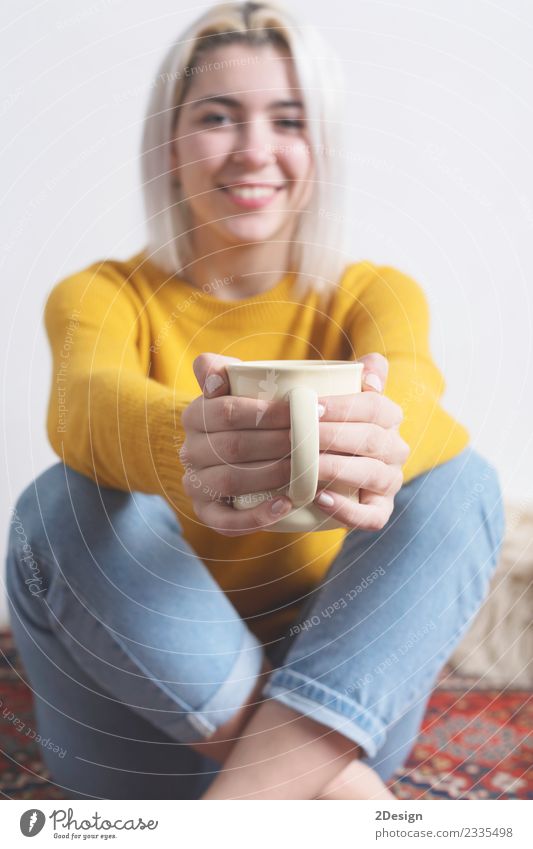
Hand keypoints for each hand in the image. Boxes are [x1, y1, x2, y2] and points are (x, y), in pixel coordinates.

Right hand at [179, 353, 293, 536]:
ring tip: (303, 470)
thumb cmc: (250, 414)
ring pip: (229, 480)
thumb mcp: (236, 386)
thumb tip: (218, 377)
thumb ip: (222, 369)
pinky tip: (285, 505)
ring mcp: (196, 483)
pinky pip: (226, 521)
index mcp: (195, 415)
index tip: (300, 411)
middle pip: (232, 446)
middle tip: (311, 441)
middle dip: (276, 443)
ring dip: (270, 475)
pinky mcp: (207, 512)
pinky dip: (257, 516)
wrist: (242, 453)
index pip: (226, 411)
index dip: (265, 412)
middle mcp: (190, 450)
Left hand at [313, 353, 410, 530]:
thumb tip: (371, 373)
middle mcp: (395, 450)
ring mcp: (389, 482)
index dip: (345, 406)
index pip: (376, 407)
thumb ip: (360, 375)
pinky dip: (347, 510)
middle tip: (300, 436)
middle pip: (372, 440)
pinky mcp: (379, 511)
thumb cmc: (328, 424)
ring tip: (305, 466)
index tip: (312, 406)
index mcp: (389, 418)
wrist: (322, 468)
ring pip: (374, 475)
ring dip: (337, 469)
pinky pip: (374, 517)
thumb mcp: (341, 395)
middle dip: (334, 436)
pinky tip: (320, 498)